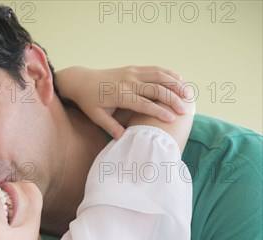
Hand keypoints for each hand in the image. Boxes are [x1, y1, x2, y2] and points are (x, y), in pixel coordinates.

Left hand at [55, 65, 193, 139]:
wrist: (81, 80)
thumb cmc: (89, 102)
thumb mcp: (96, 117)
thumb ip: (110, 127)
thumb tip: (123, 139)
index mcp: (119, 95)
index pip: (143, 104)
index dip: (159, 111)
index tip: (172, 119)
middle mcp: (128, 82)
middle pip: (156, 88)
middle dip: (172, 99)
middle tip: (185, 110)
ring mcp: (132, 72)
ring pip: (159, 75)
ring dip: (175, 84)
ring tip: (189, 93)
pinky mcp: (133, 68)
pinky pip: (154, 69)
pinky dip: (168, 73)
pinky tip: (179, 80)